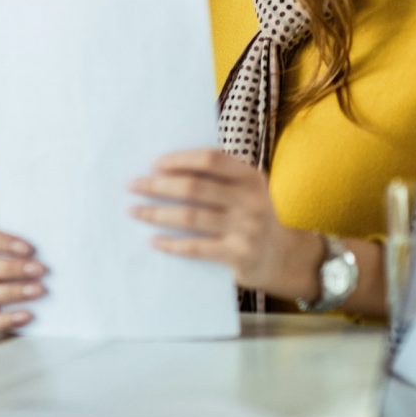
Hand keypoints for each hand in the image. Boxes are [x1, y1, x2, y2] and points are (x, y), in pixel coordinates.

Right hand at [0, 221, 45, 331]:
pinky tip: (28, 316)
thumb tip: (62, 238)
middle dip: (13, 269)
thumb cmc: (21, 252)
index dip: (4, 242)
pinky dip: (6, 320)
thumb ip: (34, 236)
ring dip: (13, 292)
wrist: (5, 276)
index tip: (30, 249)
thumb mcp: (22, 241)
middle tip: (41, 270)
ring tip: (40, 291)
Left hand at [129, 148, 317, 298]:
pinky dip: (171, 244)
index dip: (179, 160)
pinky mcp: (240, 255)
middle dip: (158, 185)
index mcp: (250, 176)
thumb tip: (162, 170)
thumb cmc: (250, 216)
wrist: (282, 257)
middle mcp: (251, 200)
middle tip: (132, 185)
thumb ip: (216, 179)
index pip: (210, 159)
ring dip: (156, 213)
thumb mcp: (244, 190)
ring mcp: (247, 228)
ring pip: (190, 217)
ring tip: (133, 210)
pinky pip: (197, 248)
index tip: (153, 164)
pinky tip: (153, 240)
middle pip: (194, 187)